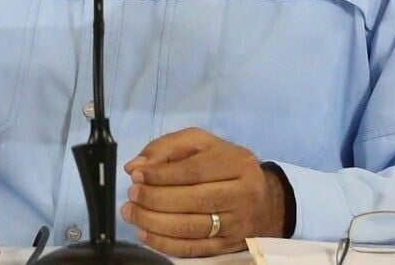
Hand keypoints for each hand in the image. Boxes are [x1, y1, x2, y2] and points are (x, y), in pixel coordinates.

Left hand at [122, 127, 288, 255]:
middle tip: (131, 196)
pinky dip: (165, 243)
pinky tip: (146, 233)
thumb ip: (167, 148)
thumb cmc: (225, 166)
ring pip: (191, 227)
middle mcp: (243, 194)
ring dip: (155, 222)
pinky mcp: (229, 246)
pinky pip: (193, 249)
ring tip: (132, 213)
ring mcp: (238, 223)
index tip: (136, 176)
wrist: (263, 199)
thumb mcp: (202, 145)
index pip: (194, 170)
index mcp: (237, 163)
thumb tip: (136, 165)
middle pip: (193, 200)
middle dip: (155, 199)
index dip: (161, 175)